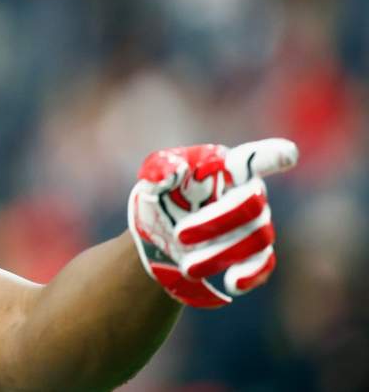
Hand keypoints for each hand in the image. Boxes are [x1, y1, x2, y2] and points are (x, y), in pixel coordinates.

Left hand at [127, 139, 297, 307]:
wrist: (159, 238)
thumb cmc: (161, 197)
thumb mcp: (151, 179)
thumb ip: (160, 169)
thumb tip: (178, 171)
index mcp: (227, 168)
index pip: (257, 158)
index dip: (274, 155)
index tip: (287, 155)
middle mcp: (249, 194)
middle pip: (252, 206)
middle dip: (215, 222)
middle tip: (178, 235)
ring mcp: (255, 225)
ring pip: (256, 240)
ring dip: (219, 254)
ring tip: (186, 266)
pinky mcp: (254, 255)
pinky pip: (264, 265)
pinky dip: (250, 275)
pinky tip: (231, 284)